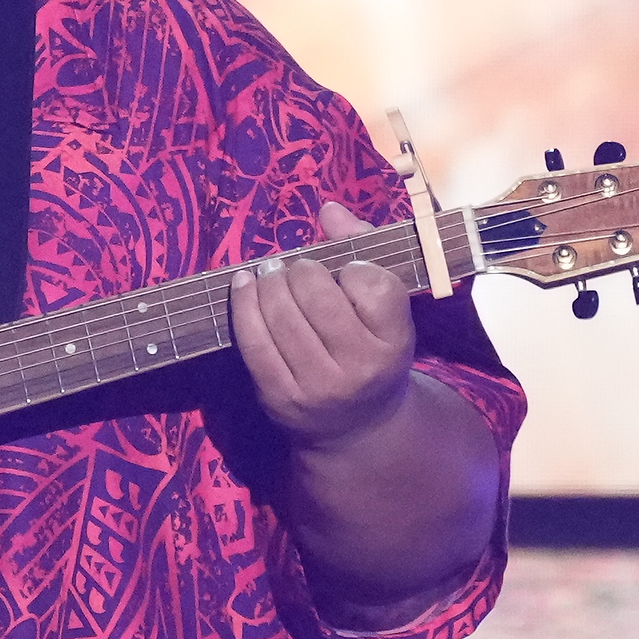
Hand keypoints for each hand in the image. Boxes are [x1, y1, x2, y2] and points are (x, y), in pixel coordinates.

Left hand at [231, 202, 417, 443]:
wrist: (357, 429)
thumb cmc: (371, 351)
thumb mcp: (386, 311)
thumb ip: (364, 251)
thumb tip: (328, 209)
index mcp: (395, 342)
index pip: (371, 283)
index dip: (352, 267)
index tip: (345, 273)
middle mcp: (359, 367)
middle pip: (317, 293)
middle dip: (301, 270)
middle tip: (297, 269)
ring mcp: (316, 385)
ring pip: (281, 313)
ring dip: (269, 281)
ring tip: (270, 273)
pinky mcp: (278, 395)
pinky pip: (252, 339)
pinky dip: (243, 303)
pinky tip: (243, 284)